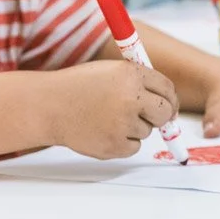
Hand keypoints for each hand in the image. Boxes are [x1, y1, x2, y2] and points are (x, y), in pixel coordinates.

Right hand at [51, 61, 177, 159]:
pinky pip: (133, 147)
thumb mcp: (110, 72)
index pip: (167, 88)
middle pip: (165, 112)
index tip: (169, 104)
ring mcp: (123, 124)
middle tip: (151, 117)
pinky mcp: (115, 145)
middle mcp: (131, 98)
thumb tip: (169, 102)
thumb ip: (139, 82)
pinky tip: (103, 131)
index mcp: (131, 74)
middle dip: (162, 116)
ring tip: (106, 118)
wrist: (49, 106)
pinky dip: (123, 142)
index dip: (170, 98)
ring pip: (146, 131)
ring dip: (134, 127)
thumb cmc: (78, 87)